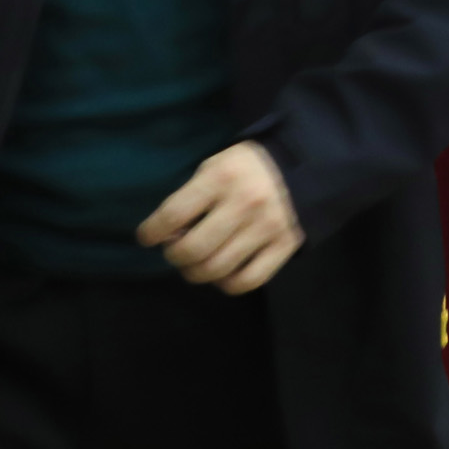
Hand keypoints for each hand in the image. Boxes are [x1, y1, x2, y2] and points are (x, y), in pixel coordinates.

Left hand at [139, 140, 303, 293]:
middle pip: (193, 250)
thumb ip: (191, 197)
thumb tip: (169, 236)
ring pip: (217, 270)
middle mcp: (244, 203)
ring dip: (196, 272)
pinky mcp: (285, 245)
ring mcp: (267, 226)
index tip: (147, 237)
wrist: (301, 164)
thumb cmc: (245, 167)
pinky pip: (248, 281)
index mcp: (221, 177)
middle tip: (176, 249)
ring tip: (197, 262)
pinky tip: (223, 271)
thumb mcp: (214, 167)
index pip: (172, 215)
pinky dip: (227, 283)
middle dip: (174, 255)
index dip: (151, 232)